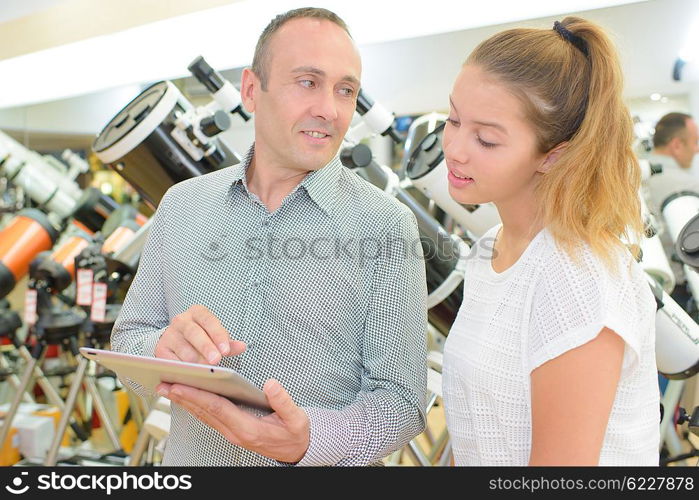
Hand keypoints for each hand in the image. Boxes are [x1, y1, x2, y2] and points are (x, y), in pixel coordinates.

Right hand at [155, 305, 245, 364]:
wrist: (175, 341)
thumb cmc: (201, 338)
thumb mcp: (216, 337)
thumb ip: (228, 343)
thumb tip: (242, 346)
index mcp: (198, 313)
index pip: (209, 321)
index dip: (218, 336)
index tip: (226, 351)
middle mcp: (181, 320)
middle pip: (194, 333)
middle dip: (206, 348)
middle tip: (216, 361)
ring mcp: (169, 334)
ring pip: (183, 349)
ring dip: (195, 361)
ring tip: (205, 371)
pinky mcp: (161, 349)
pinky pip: (172, 360)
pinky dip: (182, 368)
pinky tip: (190, 375)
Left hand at [156, 378, 309, 462]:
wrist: (297, 450)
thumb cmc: (295, 433)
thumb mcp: (296, 418)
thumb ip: (283, 401)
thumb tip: (270, 384)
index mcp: (248, 429)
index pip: (218, 409)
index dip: (198, 396)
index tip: (181, 385)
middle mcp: (235, 433)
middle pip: (205, 412)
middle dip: (183, 397)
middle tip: (163, 385)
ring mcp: (232, 433)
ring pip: (204, 416)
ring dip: (185, 402)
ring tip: (169, 388)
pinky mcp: (232, 430)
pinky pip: (209, 417)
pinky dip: (196, 406)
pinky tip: (188, 397)